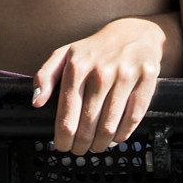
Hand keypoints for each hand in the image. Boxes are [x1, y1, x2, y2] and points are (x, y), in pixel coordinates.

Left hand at [32, 16, 164, 154]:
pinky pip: (133, 118)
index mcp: (77, 66)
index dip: (63, 139)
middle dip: (81, 145)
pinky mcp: (146, 78)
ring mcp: (125, 75)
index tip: (62, 146)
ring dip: (101, 143)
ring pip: (110, 126)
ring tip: (96, 145)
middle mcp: (101, 71)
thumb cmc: (95, 49)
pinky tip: (115, 136)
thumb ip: (45, 76)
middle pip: (87, 126)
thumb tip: (37, 102)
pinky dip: (122, 134)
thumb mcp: (65, 54)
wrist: (133, 33)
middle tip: (80, 149)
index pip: (66, 117)